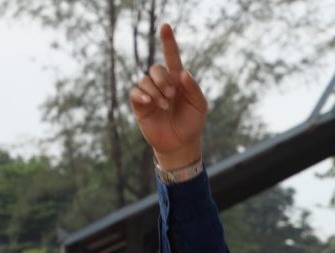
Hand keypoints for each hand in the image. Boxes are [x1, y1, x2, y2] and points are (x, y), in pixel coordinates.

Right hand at [128, 23, 206, 168]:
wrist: (181, 144)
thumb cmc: (192, 123)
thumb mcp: (199, 105)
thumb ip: (193, 88)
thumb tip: (182, 72)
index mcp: (178, 80)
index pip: (172, 56)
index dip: (168, 41)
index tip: (165, 26)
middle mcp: (162, 83)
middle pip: (156, 68)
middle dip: (162, 79)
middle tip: (172, 94)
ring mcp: (150, 93)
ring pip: (145, 80)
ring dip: (156, 91)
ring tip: (165, 106)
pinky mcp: (140, 105)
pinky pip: (134, 92)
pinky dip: (141, 95)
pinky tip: (149, 101)